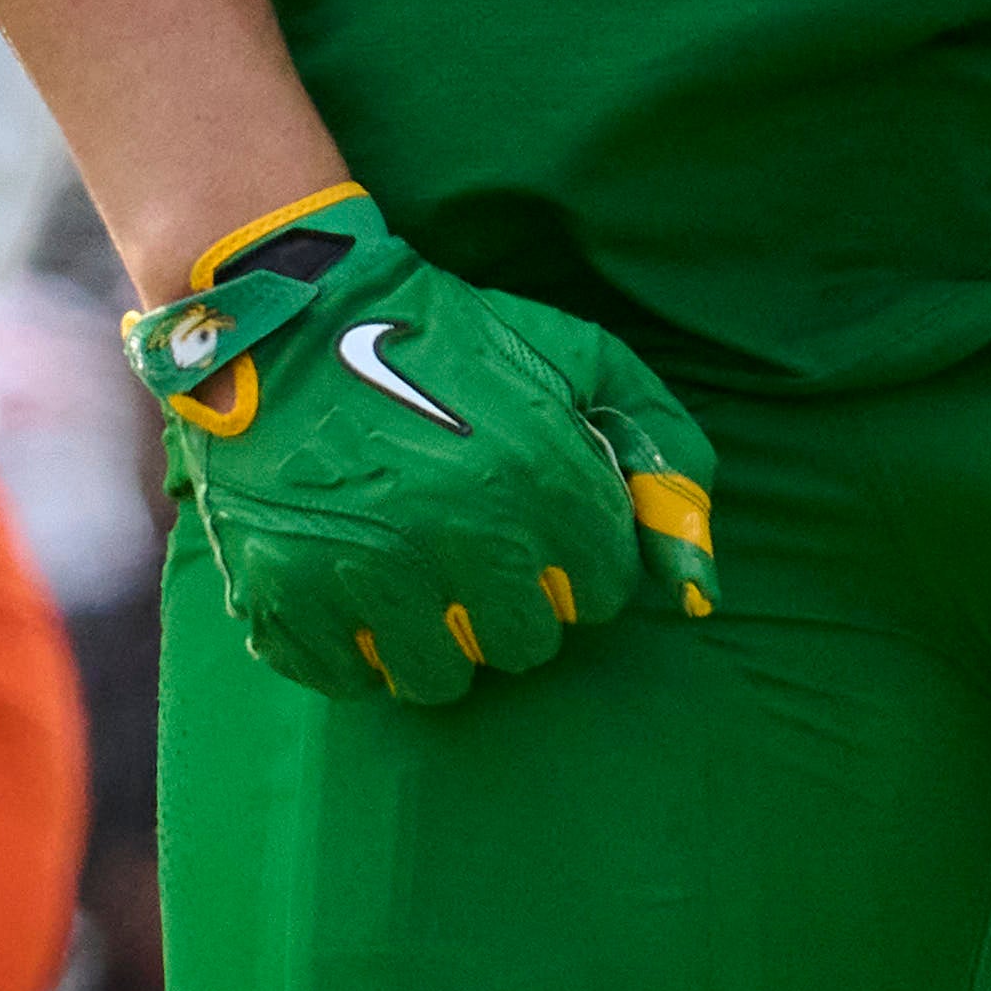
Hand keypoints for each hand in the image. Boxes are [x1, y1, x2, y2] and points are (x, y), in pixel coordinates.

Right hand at [133, 186, 718, 708]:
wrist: (291, 312)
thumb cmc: (446, 339)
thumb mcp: (576, 360)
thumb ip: (662, 457)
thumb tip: (703, 593)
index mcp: (539, 475)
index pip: (602, 592)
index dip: (576, 558)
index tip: (538, 523)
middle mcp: (460, 533)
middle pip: (526, 644)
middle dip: (510, 602)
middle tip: (470, 547)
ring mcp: (368, 570)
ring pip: (440, 678)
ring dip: (434, 636)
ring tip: (412, 573)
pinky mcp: (288, 594)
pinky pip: (351, 679)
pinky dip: (354, 647)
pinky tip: (350, 587)